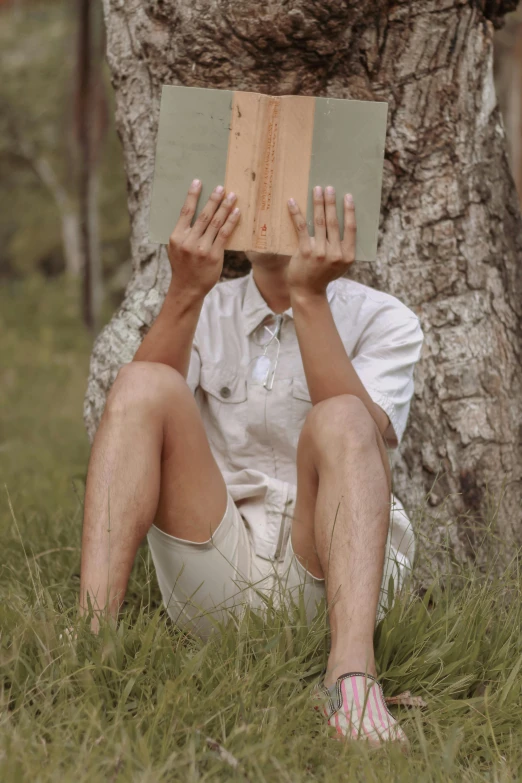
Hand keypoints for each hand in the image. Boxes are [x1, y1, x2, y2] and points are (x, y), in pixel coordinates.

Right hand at [167, 179, 239, 297]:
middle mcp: (188, 241)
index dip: (192, 195)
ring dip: (224, 208)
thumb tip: (193, 210)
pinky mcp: (214, 255)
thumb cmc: (183, 266)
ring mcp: (202, 249)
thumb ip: (182, 232)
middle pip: (203, 215)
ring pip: (215, 223)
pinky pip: (224, 234)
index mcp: (176, 237)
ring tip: (231, 196)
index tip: (198, 182)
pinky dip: (231, 222)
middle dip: (213, 200)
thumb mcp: (175, 248)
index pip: (185, 212)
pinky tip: (236, 212)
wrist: (188, 288)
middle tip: (221, 187)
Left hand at [286, 185, 355, 297]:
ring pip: (319, 222)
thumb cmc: (325, 274)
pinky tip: (292, 202)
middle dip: (331, 203)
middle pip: (334, 222)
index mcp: (348, 256)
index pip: (351, 228)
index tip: (348, 196)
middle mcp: (335, 254)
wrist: (308, 290)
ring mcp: (320, 253)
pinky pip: (301, 228)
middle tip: (329, 188)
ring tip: (317, 190)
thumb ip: (344, 247)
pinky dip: (296, 213)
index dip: (349, 211)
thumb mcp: (341, 264)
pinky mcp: (305, 252)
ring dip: (318, 204)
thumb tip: (345, 219)